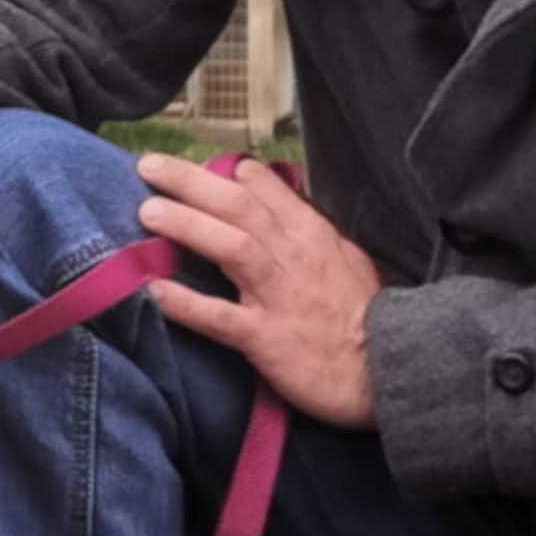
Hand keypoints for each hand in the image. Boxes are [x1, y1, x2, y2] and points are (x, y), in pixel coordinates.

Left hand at [131, 151, 382, 428]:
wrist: (388, 371)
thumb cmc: (364, 317)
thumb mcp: (345, 259)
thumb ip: (308, 231)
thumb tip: (276, 201)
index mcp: (312, 234)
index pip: (266, 191)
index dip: (226, 173)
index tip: (192, 163)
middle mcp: (294, 256)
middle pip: (238, 207)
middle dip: (191, 183)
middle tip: (149, 168)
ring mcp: (279, 296)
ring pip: (230, 247)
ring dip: (187, 226)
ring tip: (148, 213)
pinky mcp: (267, 338)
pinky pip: (220, 318)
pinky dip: (186, 304)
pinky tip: (155, 291)